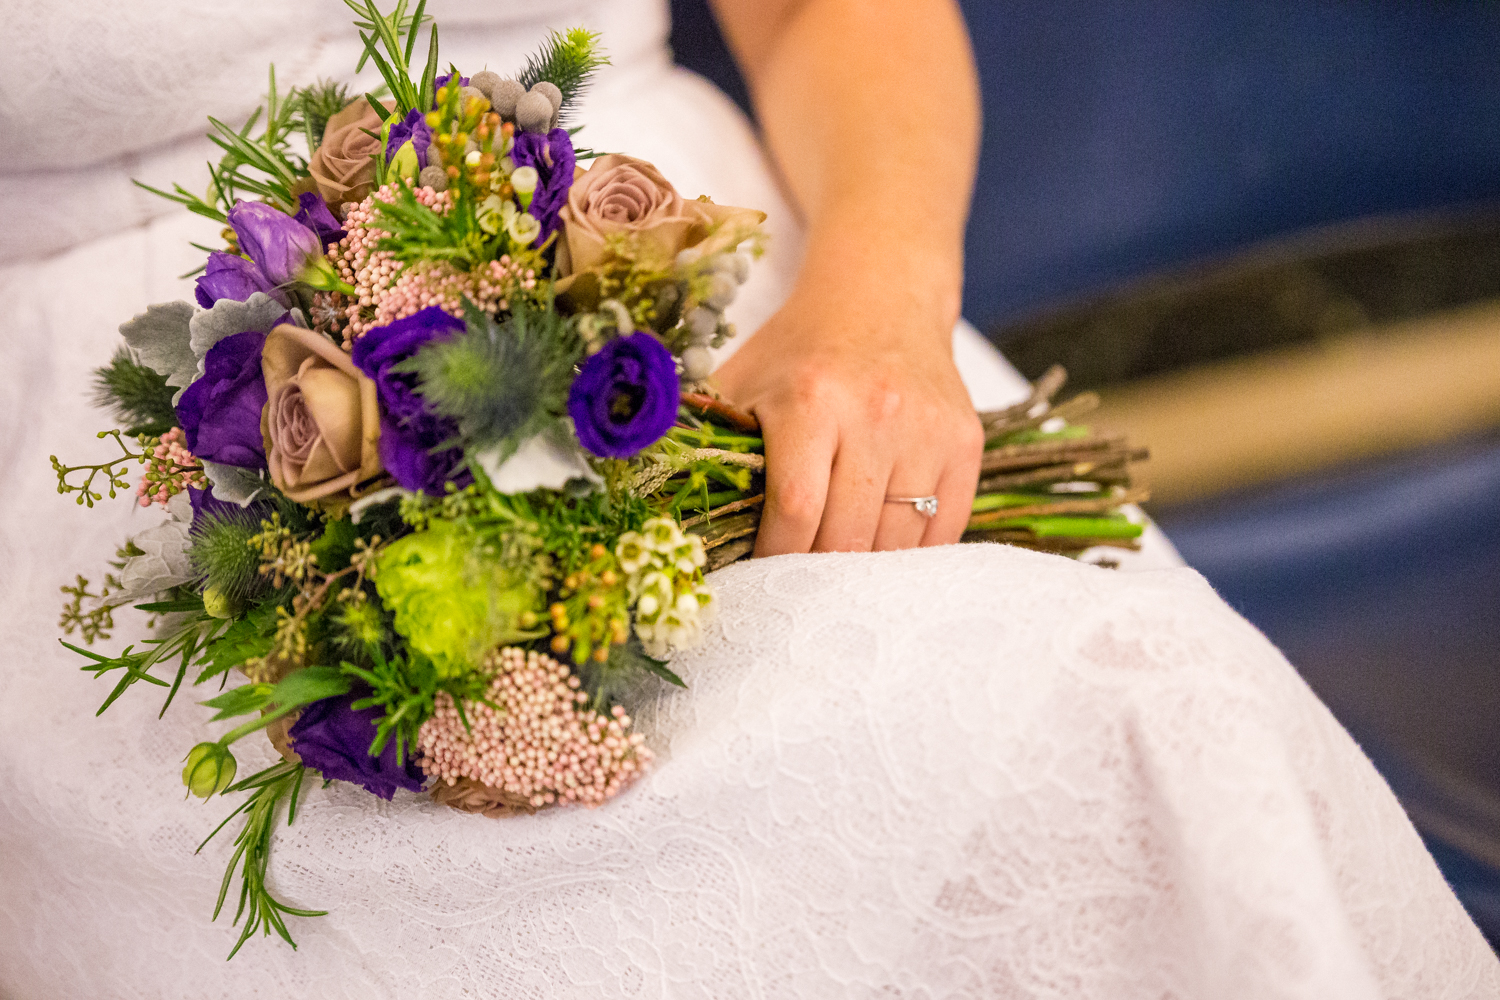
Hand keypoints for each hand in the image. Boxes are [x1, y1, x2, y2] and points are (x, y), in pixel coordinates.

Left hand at [712, 278, 982, 555]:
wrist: (882, 299)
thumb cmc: (799, 352)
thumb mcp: (742, 381)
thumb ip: (706, 440)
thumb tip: (669, 513)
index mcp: (811, 399)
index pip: (795, 509)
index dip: (775, 556)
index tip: (759, 571)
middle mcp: (877, 413)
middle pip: (847, 536)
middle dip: (816, 573)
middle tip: (795, 581)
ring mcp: (929, 430)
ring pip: (897, 544)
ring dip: (863, 571)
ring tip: (835, 569)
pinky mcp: (965, 443)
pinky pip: (943, 531)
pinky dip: (910, 556)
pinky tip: (880, 551)